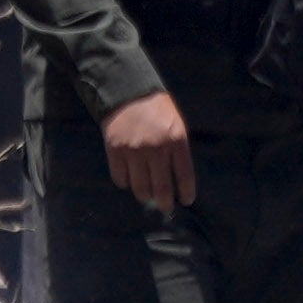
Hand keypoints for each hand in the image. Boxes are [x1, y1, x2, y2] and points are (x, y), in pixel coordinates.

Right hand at [103, 88, 199, 213]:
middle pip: (161, 188)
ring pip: (140, 188)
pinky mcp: (115, 152)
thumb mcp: (177, 126)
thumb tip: (177, 181)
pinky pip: (120, 179)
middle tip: (166, 209)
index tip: (186, 201)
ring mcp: (134, 151)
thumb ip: (177, 151)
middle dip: (165, 203)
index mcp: (176, 140)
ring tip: (148, 197)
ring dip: (145, 197)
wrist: (129, 94)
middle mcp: (156, 148)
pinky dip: (126, 184)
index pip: (184, 175)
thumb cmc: (158, 111)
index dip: (186, 192)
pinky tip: (130, 181)